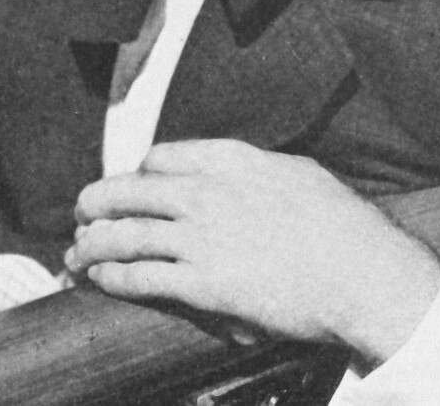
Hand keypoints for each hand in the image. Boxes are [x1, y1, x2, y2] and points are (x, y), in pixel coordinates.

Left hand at [62, 140, 439, 366]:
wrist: (365, 275)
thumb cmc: (345, 228)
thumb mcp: (297, 176)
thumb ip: (257, 173)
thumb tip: (241, 181)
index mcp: (227, 160)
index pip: (159, 157)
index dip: (137, 175)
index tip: (133, 188)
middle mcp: (203, 193)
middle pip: (125, 191)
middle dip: (93, 203)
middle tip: (80, 214)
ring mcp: (198, 238)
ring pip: (122, 235)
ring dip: (90, 245)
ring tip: (74, 253)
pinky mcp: (201, 283)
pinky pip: (139, 276)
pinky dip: (112, 277)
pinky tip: (99, 279)